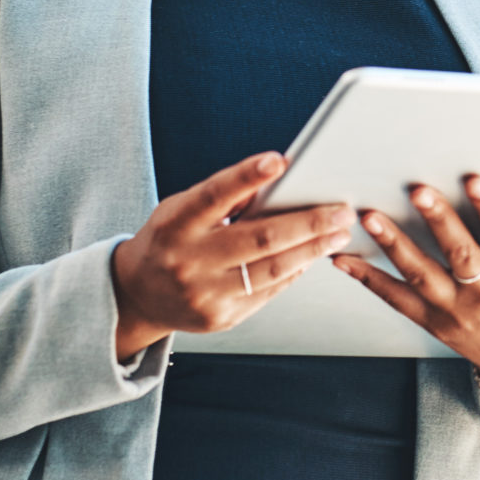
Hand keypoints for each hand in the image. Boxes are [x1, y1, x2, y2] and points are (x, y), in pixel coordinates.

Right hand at [110, 153, 352, 359]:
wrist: (137, 295)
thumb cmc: (170, 239)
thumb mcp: (182, 211)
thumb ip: (223, 199)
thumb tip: (280, 183)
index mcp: (175, 224)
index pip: (214, 195)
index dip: (246, 177)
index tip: (280, 161)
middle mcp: (188, 260)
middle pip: (259, 238)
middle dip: (308, 223)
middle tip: (342, 211)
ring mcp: (204, 294)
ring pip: (272, 269)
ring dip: (313, 250)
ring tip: (339, 233)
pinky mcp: (220, 318)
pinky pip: (268, 292)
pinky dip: (294, 271)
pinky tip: (312, 256)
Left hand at [337, 175, 479, 402]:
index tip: (473, 179)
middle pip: (459, 257)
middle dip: (438, 223)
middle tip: (415, 190)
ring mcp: (456, 312)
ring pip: (421, 277)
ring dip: (393, 246)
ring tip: (369, 216)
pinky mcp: (433, 323)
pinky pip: (395, 300)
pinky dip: (368, 279)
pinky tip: (343, 258)